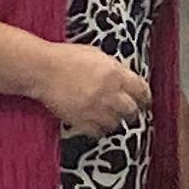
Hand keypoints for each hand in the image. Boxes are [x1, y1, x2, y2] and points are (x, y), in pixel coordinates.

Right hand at [33, 43, 150, 136]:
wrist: (44, 69)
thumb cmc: (67, 58)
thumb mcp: (98, 55)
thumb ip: (114, 68)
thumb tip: (125, 78)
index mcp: (115, 73)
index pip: (141, 90)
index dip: (145, 97)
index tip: (145, 100)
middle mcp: (109, 93)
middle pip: (131, 111)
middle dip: (132, 111)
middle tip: (130, 110)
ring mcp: (95, 109)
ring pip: (116, 124)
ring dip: (116, 120)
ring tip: (111, 115)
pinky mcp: (81, 121)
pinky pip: (98, 132)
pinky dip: (100, 129)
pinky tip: (97, 121)